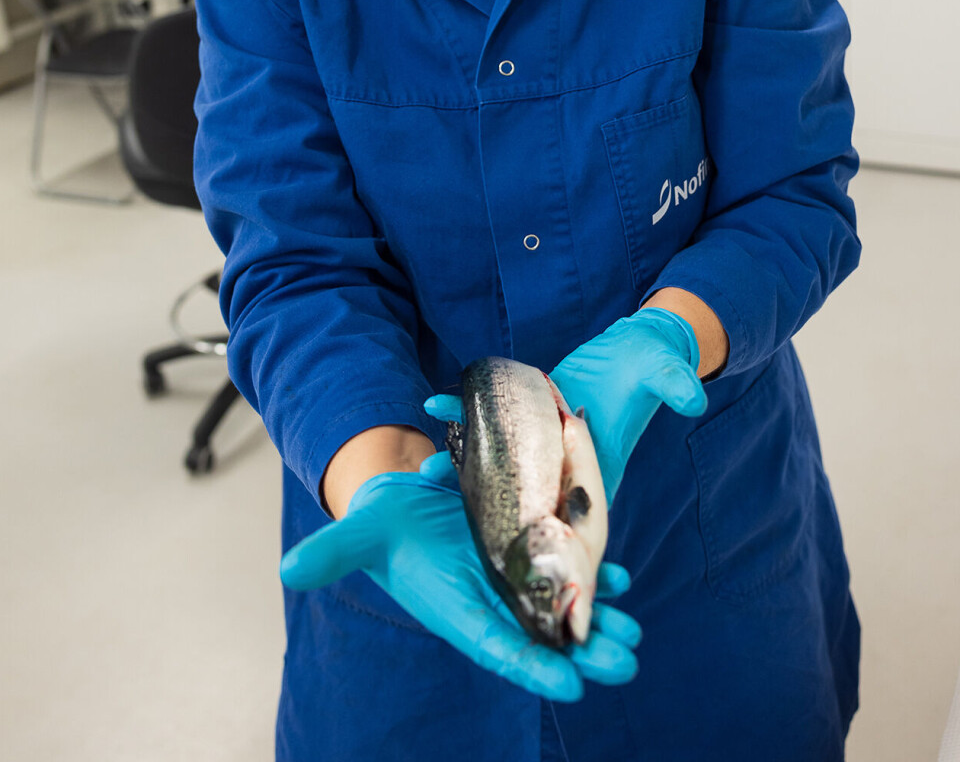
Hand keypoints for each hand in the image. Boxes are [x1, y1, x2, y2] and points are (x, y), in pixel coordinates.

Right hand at [280, 451, 640, 701]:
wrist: (399, 500)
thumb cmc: (380, 524)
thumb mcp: (356, 533)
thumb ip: (332, 554)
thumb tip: (290, 570)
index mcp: (452, 609)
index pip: (495, 646)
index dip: (532, 666)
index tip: (571, 687)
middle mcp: (488, 600)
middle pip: (542, 634)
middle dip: (584, 651)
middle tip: (624, 663)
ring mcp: (509, 578)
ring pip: (562, 607)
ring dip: (598, 621)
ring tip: (633, 634)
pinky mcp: (524, 549)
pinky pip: (565, 568)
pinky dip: (594, 574)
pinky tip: (621, 577)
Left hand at [426, 313, 705, 505]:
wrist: (641, 349)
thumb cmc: (656, 363)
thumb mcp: (667, 371)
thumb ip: (676, 384)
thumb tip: (693, 398)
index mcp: (596, 465)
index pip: (561, 503)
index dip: (527, 519)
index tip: (491, 525)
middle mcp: (563, 461)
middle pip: (516, 490)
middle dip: (475, 496)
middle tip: (433, 486)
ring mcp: (543, 440)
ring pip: (497, 460)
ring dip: (461, 461)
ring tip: (422, 464)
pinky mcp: (530, 415)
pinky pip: (493, 421)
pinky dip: (464, 413)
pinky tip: (434, 403)